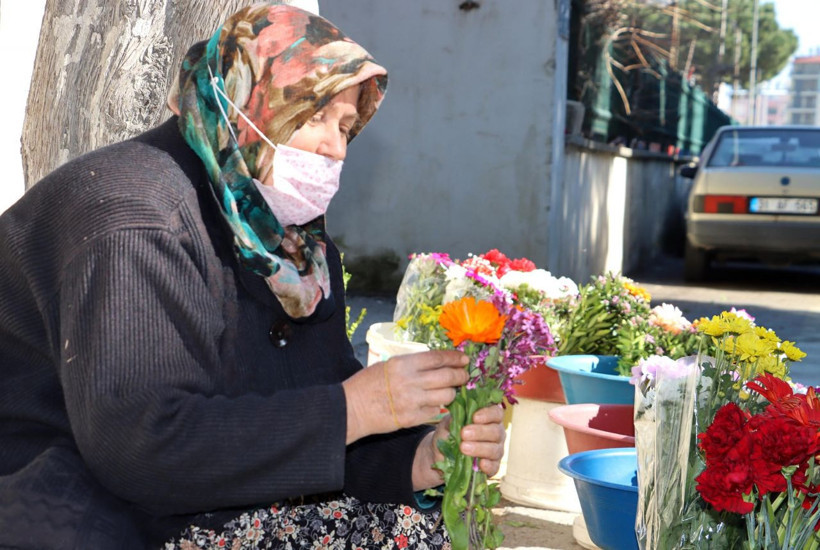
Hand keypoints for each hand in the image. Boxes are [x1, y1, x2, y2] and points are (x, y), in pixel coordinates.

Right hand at [342, 351, 468, 443]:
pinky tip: (435, 403)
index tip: (464, 359)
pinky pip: (435, 411)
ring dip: (452, 393)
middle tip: (464, 376)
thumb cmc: (368, 383)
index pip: (438, 358)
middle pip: (447, 376)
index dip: (455, 358)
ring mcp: (412, 401)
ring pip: (446, 396)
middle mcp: (411, 381)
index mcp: (404, 364)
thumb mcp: (389, 365)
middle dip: (460, 375)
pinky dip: (438, 407)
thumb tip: (436, 362)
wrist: (351, 408)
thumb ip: (412, 364)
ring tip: (449, 391)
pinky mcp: (412, 418)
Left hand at [412, 404, 505, 490]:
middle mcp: (496, 434)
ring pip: (495, 449)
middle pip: (496, 431)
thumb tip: (456, 418)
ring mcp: (496, 451)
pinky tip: (480, 464)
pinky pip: (494, 467)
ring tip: (463, 448)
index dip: (488, 414)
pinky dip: (488, 465)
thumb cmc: (449, 434)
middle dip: (480, 432)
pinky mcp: (493, 467)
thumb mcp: (447, 424)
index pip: (496, 413)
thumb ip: (453, 420)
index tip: (474, 417)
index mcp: (488, 419)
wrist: (440, 455)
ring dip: (479, 448)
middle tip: (464, 433)